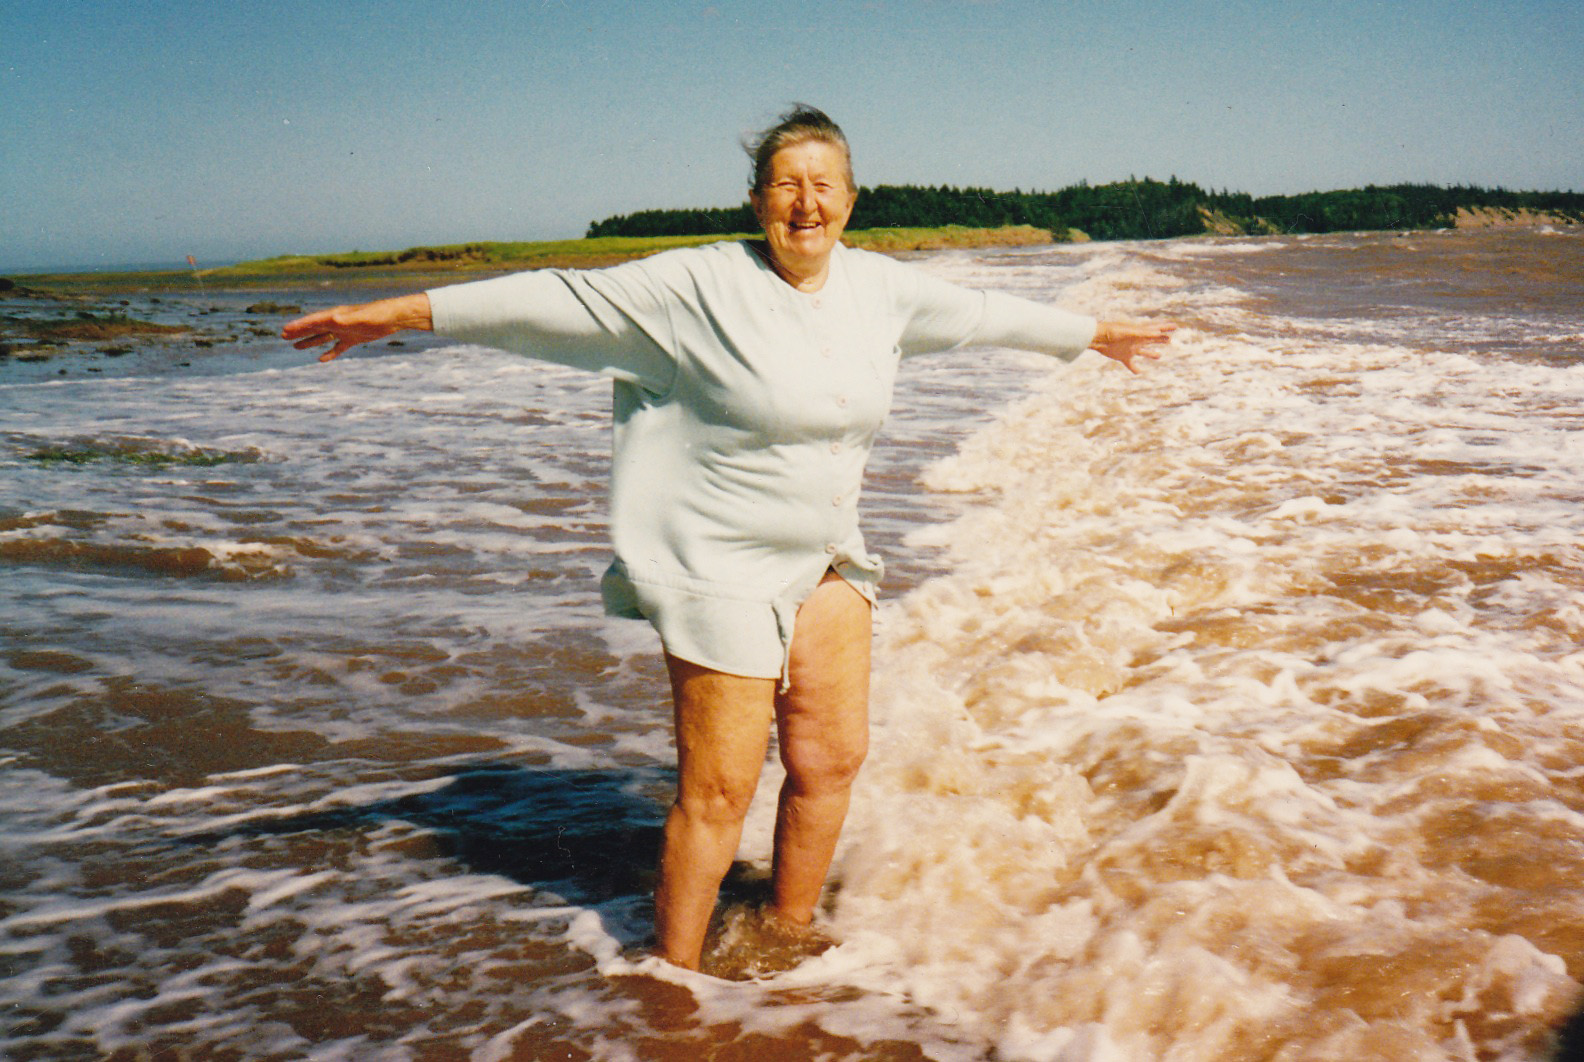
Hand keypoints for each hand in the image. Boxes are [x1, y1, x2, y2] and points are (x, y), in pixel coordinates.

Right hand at [281, 293, 432, 361]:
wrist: (395, 317)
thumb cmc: (378, 315)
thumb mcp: (361, 318)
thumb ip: (346, 320)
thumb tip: (332, 321)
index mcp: (336, 315)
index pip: (313, 321)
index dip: (299, 326)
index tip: (285, 330)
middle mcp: (338, 322)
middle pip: (314, 328)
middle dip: (299, 332)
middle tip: (283, 336)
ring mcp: (346, 330)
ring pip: (323, 337)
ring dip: (310, 341)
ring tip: (296, 347)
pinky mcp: (355, 338)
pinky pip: (338, 347)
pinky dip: (330, 352)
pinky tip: (322, 359)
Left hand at [1091, 320, 1177, 373]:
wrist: (1097, 338)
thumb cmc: (1112, 331)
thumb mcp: (1129, 332)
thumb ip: (1143, 333)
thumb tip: (1157, 332)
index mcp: (1140, 332)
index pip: (1155, 329)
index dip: (1165, 327)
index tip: (1175, 326)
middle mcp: (1137, 340)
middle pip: (1152, 339)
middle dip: (1161, 339)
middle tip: (1170, 340)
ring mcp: (1130, 348)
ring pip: (1143, 352)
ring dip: (1151, 353)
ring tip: (1159, 356)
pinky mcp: (1123, 356)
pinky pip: (1131, 364)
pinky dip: (1135, 369)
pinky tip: (1139, 373)